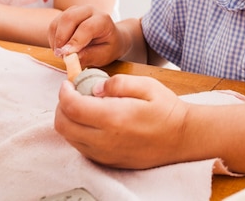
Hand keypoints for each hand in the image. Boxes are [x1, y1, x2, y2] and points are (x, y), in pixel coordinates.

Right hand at [48, 5, 125, 66]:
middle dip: (61, 38)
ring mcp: (76, 10)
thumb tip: (70, 57)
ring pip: (59, 21)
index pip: (87, 27)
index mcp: (103, 20)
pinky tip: (60, 48)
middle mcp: (89, 10)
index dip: (75, 41)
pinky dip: (53, 38)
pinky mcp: (66, 14)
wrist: (109, 37)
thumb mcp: (104, 56)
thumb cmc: (108, 46)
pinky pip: (54, 24)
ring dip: (56, 40)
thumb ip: (89, 56)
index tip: (67, 55)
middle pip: (69, 18)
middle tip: (60, 55)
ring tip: (62, 54)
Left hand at [55, 74, 190, 168]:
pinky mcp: (108, 162)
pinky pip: (82, 148)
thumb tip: (95, 88)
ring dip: (68, 121)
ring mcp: (106, 154)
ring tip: (81, 106)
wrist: (182, 138)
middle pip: (64, 126)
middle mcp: (105, 140)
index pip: (72, 107)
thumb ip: (118, 83)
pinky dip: (78, 133)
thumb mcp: (147, 85)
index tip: (67, 84)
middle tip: (71, 93)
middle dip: (62, 106)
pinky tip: (91, 122)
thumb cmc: (166, 110)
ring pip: (70, 139)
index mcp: (114, 118)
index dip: (64, 93)